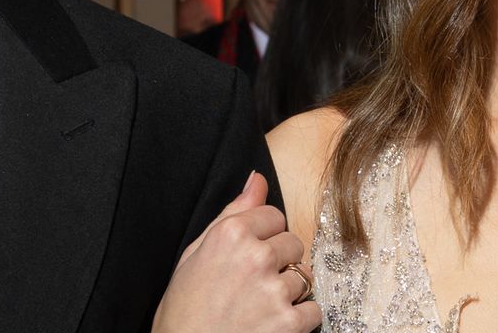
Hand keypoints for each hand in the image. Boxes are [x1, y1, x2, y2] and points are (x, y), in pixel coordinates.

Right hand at [151, 172, 320, 332]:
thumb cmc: (184, 310)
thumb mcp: (196, 254)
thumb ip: (232, 213)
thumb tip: (257, 180)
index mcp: (230, 234)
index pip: (274, 216)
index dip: (263, 237)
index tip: (249, 256)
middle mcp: (256, 256)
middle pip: (294, 243)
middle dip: (280, 261)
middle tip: (254, 284)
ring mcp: (274, 290)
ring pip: (305, 276)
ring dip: (290, 291)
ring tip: (261, 306)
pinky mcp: (289, 322)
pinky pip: (313, 310)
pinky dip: (299, 319)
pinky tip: (271, 324)